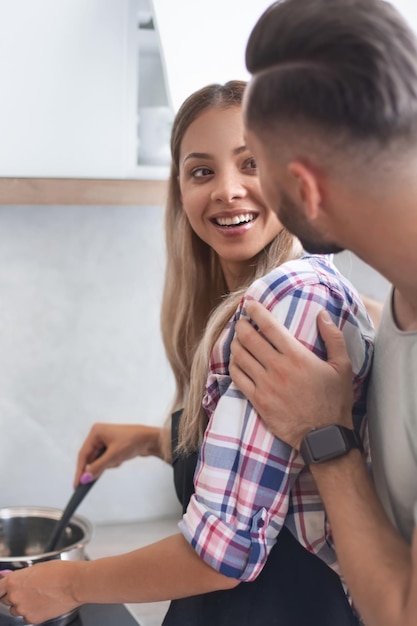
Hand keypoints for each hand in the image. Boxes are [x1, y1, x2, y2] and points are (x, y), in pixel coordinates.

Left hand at [0, 561, 80, 623]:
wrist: (74, 583)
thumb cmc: (60, 572)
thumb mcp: (36, 568)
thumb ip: (21, 576)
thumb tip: (13, 579)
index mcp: (14, 581)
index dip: (2, 589)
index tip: (4, 590)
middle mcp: (15, 596)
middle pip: (6, 600)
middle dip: (14, 596)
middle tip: (29, 590)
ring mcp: (23, 609)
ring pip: (16, 609)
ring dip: (24, 604)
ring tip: (40, 596)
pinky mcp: (32, 619)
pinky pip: (27, 617)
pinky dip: (33, 612)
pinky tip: (44, 603)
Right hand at [73, 423, 163, 486]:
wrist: (151, 439)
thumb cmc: (133, 441)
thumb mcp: (113, 456)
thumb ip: (97, 468)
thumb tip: (84, 478)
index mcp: (96, 432)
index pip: (83, 454)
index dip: (80, 470)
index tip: (77, 484)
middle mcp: (99, 434)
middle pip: (91, 458)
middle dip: (100, 465)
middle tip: (104, 471)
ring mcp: (105, 440)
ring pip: (99, 460)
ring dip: (108, 464)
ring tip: (119, 459)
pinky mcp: (112, 445)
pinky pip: (106, 459)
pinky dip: (113, 462)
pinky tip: (122, 458)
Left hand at [229, 301, 353, 448]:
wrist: (324, 435)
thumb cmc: (335, 401)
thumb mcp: (342, 367)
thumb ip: (333, 338)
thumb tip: (322, 314)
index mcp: (296, 356)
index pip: (269, 326)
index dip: (256, 311)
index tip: (250, 304)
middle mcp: (277, 368)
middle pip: (249, 338)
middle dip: (241, 325)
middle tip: (242, 321)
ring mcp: (265, 385)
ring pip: (239, 356)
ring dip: (236, 343)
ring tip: (238, 339)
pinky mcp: (258, 401)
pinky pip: (237, 377)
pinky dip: (233, 365)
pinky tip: (237, 361)